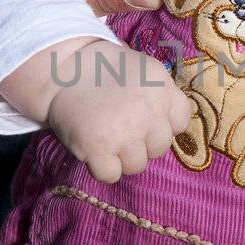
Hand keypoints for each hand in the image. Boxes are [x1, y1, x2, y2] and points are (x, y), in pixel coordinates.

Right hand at [46, 40, 191, 184]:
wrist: (63, 69)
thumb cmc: (106, 72)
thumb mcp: (146, 71)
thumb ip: (164, 96)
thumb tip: (172, 127)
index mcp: (162, 89)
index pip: (180, 124)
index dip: (162, 125)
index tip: (145, 119)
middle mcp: (149, 112)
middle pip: (159, 148)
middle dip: (142, 142)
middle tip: (120, 127)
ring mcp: (125, 132)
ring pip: (136, 166)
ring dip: (121, 157)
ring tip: (106, 136)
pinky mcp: (98, 147)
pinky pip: (111, 175)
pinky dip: (101, 167)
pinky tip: (93, 148)